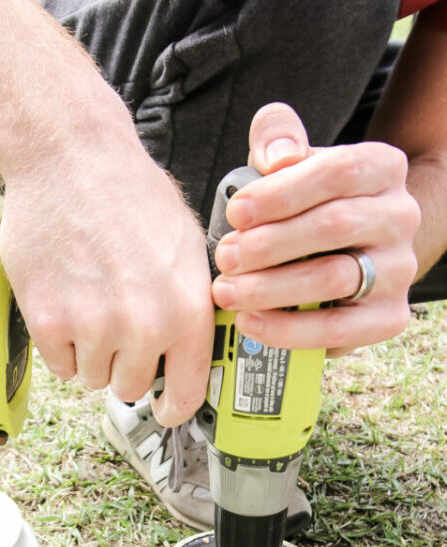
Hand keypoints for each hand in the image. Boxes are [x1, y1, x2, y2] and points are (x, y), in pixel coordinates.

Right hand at [0, 134, 213, 426]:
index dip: (174, 408)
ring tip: (90, 304)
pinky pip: (58, 365)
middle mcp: (143, 326)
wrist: (70, 157)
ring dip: (90, 353)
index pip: (187, 392)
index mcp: (187, 310)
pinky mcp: (47, 321)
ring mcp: (92, 326)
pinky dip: (59, 344)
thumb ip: (193, 305)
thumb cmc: (130, 194)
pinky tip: (65, 302)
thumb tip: (194, 351)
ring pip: (91, 378)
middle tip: (115, 325)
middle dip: (124, 363)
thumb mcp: (188, 246)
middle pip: (131, 387)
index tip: (164, 410)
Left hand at [212, 103, 420, 356]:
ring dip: (270, 288)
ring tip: (227, 291)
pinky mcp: (388, 317)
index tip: (236, 212)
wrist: (355, 250)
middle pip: (334, 226)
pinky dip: (286, 329)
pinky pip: (335, 328)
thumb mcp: (291, 160)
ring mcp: (398, 271)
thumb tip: (276, 157)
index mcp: (382, 169)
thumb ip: (277, 137)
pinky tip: (250, 321)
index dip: (281, 194)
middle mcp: (401, 217)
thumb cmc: (308, 203)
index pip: (337, 172)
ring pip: (333, 278)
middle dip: (268, 244)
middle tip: (224, 257)